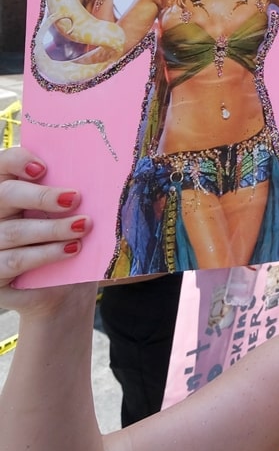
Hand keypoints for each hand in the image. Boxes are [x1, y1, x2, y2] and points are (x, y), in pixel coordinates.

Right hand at [0, 148, 93, 315]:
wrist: (64, 289)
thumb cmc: (66, 240)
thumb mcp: (67, 215)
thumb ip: (68, 194)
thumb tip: (96, 172)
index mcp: (7, 191)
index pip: (1, 166)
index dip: (16, 161)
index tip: (43, 167)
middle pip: (4, 195)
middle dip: (40, 196)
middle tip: (73, 198)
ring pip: (13, 231)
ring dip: (51, 228)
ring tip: (83, 226)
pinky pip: (15, 261)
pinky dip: (45, 254)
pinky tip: (72, 249)